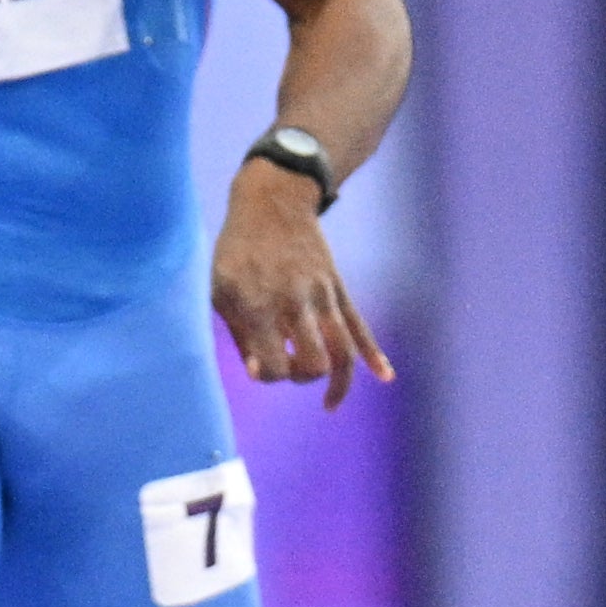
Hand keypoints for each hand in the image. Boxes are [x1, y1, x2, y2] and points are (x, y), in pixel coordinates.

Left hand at [209, 167, 393, 407]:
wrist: (273, 201)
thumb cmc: (236, 251)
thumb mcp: (220, 289)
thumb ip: (239, 333)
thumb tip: (261, 373)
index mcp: (259, 305)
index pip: (273, 365)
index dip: (266, 375)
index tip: (258, 365)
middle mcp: (294, 302)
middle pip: (315, 362)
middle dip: (302, 377)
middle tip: (289, 368)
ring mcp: (321, 295)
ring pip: (343, 350)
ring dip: (340, 382)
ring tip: (330, 404)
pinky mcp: (337, 288)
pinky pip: (360, 326)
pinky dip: (375, 354)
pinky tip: (385, 377)